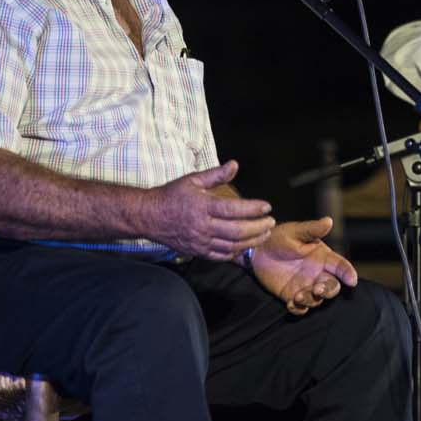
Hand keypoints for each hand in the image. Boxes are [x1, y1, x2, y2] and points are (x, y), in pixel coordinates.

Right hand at [151, 161, 274, 259]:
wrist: (149, 216)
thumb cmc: (172, 195)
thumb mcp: (193, 180)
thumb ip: (216, 174)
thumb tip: (235, 165)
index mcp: (202, 206)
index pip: (233, 209)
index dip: (253, 209)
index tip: (267, 206)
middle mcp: (202, 226)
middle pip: (237, 231)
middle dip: (258, 227)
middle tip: (271, 222)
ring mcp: (200, 241)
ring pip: (232, 246)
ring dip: (252, 241)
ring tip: (264, 234)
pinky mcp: (197, 252)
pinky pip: (220, 256)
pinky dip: (236, 253)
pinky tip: (246, 247)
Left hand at [251, 217, 357, 315]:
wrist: (257, 251)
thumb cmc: (279, 237)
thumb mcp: (295, 231)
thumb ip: (312, 229)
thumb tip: (329, 221)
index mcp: (322, 257)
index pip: (340, 266)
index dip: (348, 273)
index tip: (352, 281)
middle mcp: (317, 273)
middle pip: (332, 286)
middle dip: (329, 291)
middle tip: (318, 289)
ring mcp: (305, 286)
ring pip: (317, 299)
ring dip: (311, 300)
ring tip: (299, 296)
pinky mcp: (291, 296)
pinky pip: (300, 308)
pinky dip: (298, 309)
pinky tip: (291, 303)